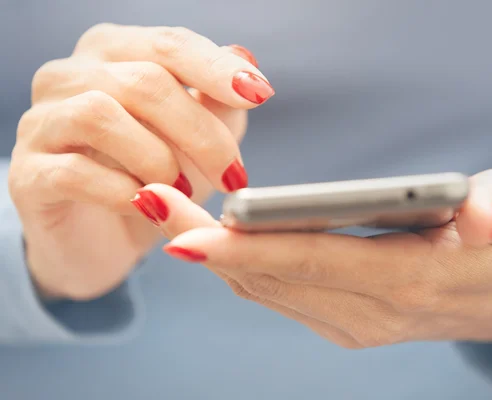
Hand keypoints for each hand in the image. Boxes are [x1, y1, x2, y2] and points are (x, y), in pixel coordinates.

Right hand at [9, 23, 273, 299]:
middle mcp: (70, 76)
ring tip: (185, 192)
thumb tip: (245, 55)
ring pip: (99, 114)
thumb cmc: (156, 176)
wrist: (106, 238)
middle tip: (235, 176)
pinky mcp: (28, 174)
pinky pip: (74, 170)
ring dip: (158, 159)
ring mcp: (41, 122)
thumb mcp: (198, 137)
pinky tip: (149, 207)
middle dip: (201, 132)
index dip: (218, 69)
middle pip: (143, 81)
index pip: (170, 44)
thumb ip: (217, 97)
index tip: (261, 96)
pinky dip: (122, 191)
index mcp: (114, 54)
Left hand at [140, 169, 491, 346]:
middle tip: (153, 201)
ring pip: (269, 290)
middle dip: (208, 243)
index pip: (317, 261)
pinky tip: (216, 242)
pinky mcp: (348, 323)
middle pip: (276, 276)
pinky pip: (281, 296)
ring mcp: (356, 325)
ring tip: (170, 214)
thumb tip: (481, 214)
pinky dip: (243, 268)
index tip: (192, 232)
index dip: (253, 247)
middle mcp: (374, 313)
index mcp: (412, 280)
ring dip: (216, 255)